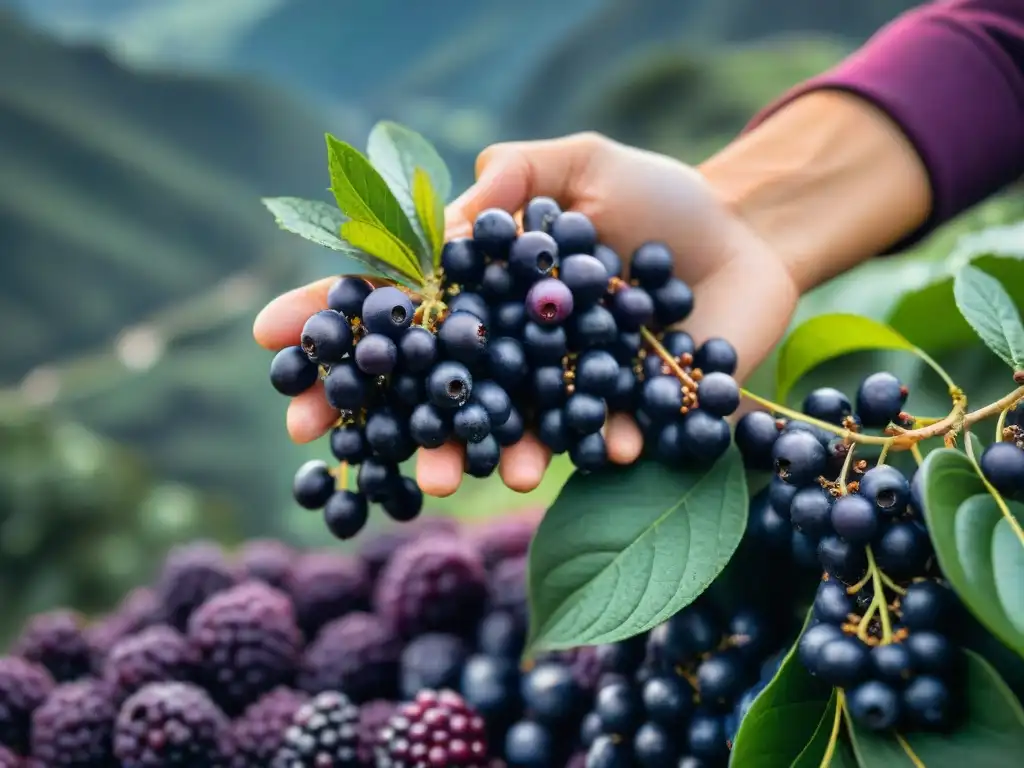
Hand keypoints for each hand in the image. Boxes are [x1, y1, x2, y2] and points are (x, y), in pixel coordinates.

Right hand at [253, 132, 799, 496]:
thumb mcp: (582, 162)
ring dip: (476, 452)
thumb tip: (450, 220)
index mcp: (486, 286)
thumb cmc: (657, 198)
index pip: (398, 304)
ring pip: (503, 426)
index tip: (270, 341)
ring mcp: (560, 387)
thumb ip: (516, 174)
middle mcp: (511, 346)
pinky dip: (598, 447)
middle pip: (432, 381)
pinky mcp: (620, 415)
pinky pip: (600, 438)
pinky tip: (603, 452)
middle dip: (379, 412)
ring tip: (459, 475)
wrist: (749, 239)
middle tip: (330, 440)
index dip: (334, 322)